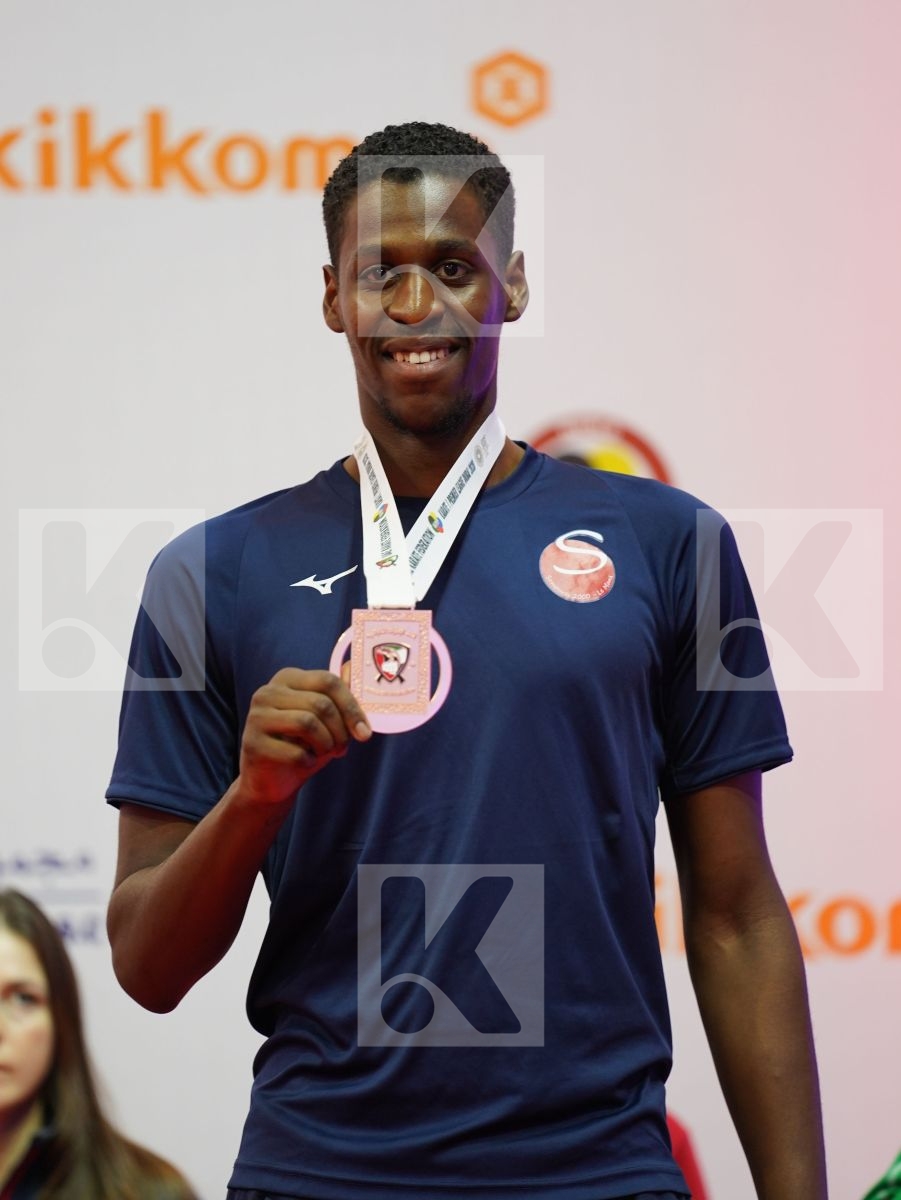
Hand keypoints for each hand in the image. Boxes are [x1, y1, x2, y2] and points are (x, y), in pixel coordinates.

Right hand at [238, 667, 370, 805]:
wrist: (270, 781)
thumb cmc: (302, 745)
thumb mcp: (325, 719)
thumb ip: (338, 696)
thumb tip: (352, 668)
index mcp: (287, 679)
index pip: (327, 681)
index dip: (351, 707)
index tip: (364, 732)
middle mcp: (268, 692)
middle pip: (320, 703)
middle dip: (340, 731)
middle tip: (342, 748)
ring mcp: (257, 716)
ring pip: (308, 723)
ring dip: (326, 744)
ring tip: (324, 753)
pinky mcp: (253, 743)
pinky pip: (295, 751)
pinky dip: (309, 761)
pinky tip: (305, 762)